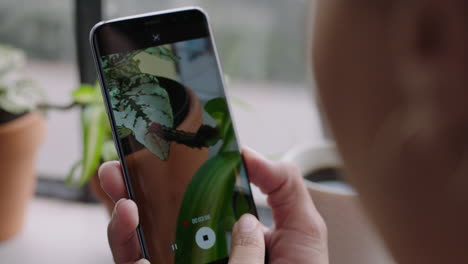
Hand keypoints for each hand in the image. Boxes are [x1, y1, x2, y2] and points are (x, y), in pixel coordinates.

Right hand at [98, 147, 327, 263]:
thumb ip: (283, 186)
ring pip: (140, 240)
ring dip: (122, 211)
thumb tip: (248, 154)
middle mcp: (200, 249)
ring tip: (121, 186)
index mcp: (229, 231)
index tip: (163, 151)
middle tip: (124, 162)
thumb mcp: (303, 228)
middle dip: (136, 186)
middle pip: (159, 214)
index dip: (176, 174)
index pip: (197, 198)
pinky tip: (129, 217)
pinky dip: (127, 242)